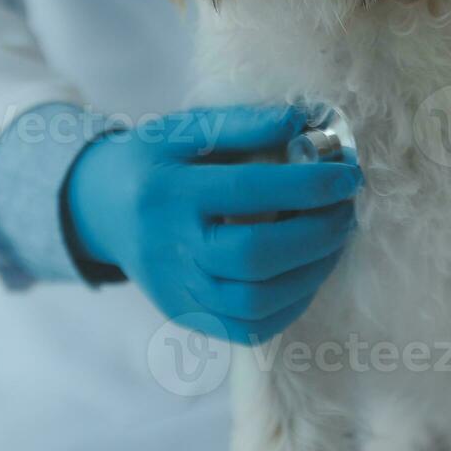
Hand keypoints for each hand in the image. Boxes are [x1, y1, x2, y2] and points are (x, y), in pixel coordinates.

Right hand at [64, 106, 361, 344]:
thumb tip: (304, 122)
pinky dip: (291, 305)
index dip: (307, 185)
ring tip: (334, 240)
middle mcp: (168, 248)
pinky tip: (308, 272)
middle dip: (316, 234)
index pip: (247, 191)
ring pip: (255, 302)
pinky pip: (248, 328)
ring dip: (311, 272)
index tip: (348, 176)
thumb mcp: (184, 129)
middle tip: (346, 211)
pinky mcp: (187, 316)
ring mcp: (176, 291)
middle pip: (253, 256)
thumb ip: (243, 124)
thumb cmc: (155, 162)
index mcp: (166, 192)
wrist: (103, 210)